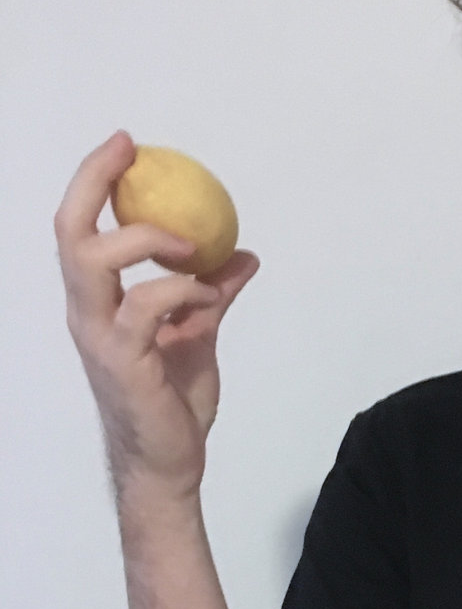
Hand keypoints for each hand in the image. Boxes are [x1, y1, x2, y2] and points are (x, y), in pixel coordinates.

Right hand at [57, 130, 259, 502]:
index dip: (96, 183)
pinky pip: (145, 305)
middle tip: (132, 155)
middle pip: (71, 233)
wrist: (169, 462)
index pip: (81, 229)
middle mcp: (88, 313)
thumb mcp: (198, 335)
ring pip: (95, 262)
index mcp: (98, 302)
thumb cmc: (172, 402)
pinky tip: (210, 297)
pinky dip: (181, 289)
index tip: (127, 147)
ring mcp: (101, 337)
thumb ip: (213, 295)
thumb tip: (243, 256)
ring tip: (193, 248)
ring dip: (148, 241)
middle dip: (94, 183)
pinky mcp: (123, 362)